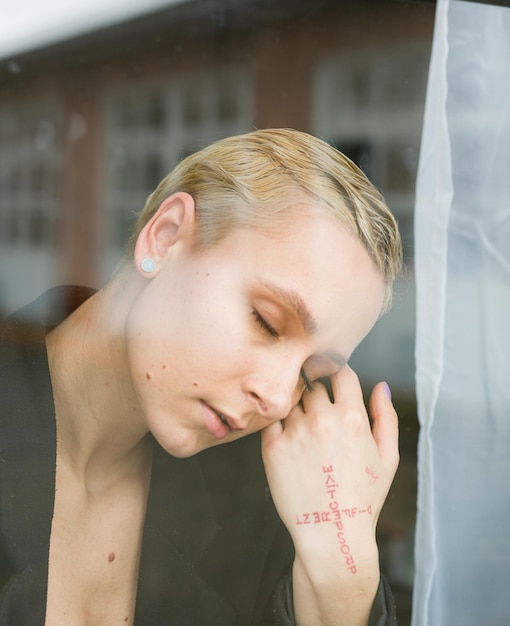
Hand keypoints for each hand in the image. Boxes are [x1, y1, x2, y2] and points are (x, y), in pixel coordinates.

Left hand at [261, 366, 397, 581]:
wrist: (332, 535)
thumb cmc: (363, 498)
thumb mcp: (388, 458)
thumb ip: (385, 417)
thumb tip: (380, 385)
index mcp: (352, 418)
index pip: (340, 372)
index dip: (337, 374)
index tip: (332, 381)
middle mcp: (322, 420)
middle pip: (313, 384)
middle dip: (316, 393)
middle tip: (318, 415)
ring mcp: (295, 432)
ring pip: (291, 400)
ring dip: (296, 408)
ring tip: (304, 432)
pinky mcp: (272, 447)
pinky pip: (272, 418)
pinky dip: (278, 422)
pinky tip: (288, 438)